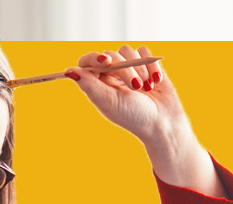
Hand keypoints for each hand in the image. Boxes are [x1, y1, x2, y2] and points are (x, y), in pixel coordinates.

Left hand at [66, 45, 225, 197]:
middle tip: (136, 87)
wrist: (164, 123)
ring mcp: (130, 68)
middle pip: (112, 55)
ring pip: (129, 51)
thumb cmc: (134, 117)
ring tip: (147, 88)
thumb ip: (89, 86)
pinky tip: (156, 82)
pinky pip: (145, 52)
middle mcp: (112, 74)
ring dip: (140, 69)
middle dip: (126, 70)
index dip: (96, 58)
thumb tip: (68, 71)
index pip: (88, 61)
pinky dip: (152, 67)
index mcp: (98, 83)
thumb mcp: (109, 102)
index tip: (107, 62)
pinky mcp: (147, 64)